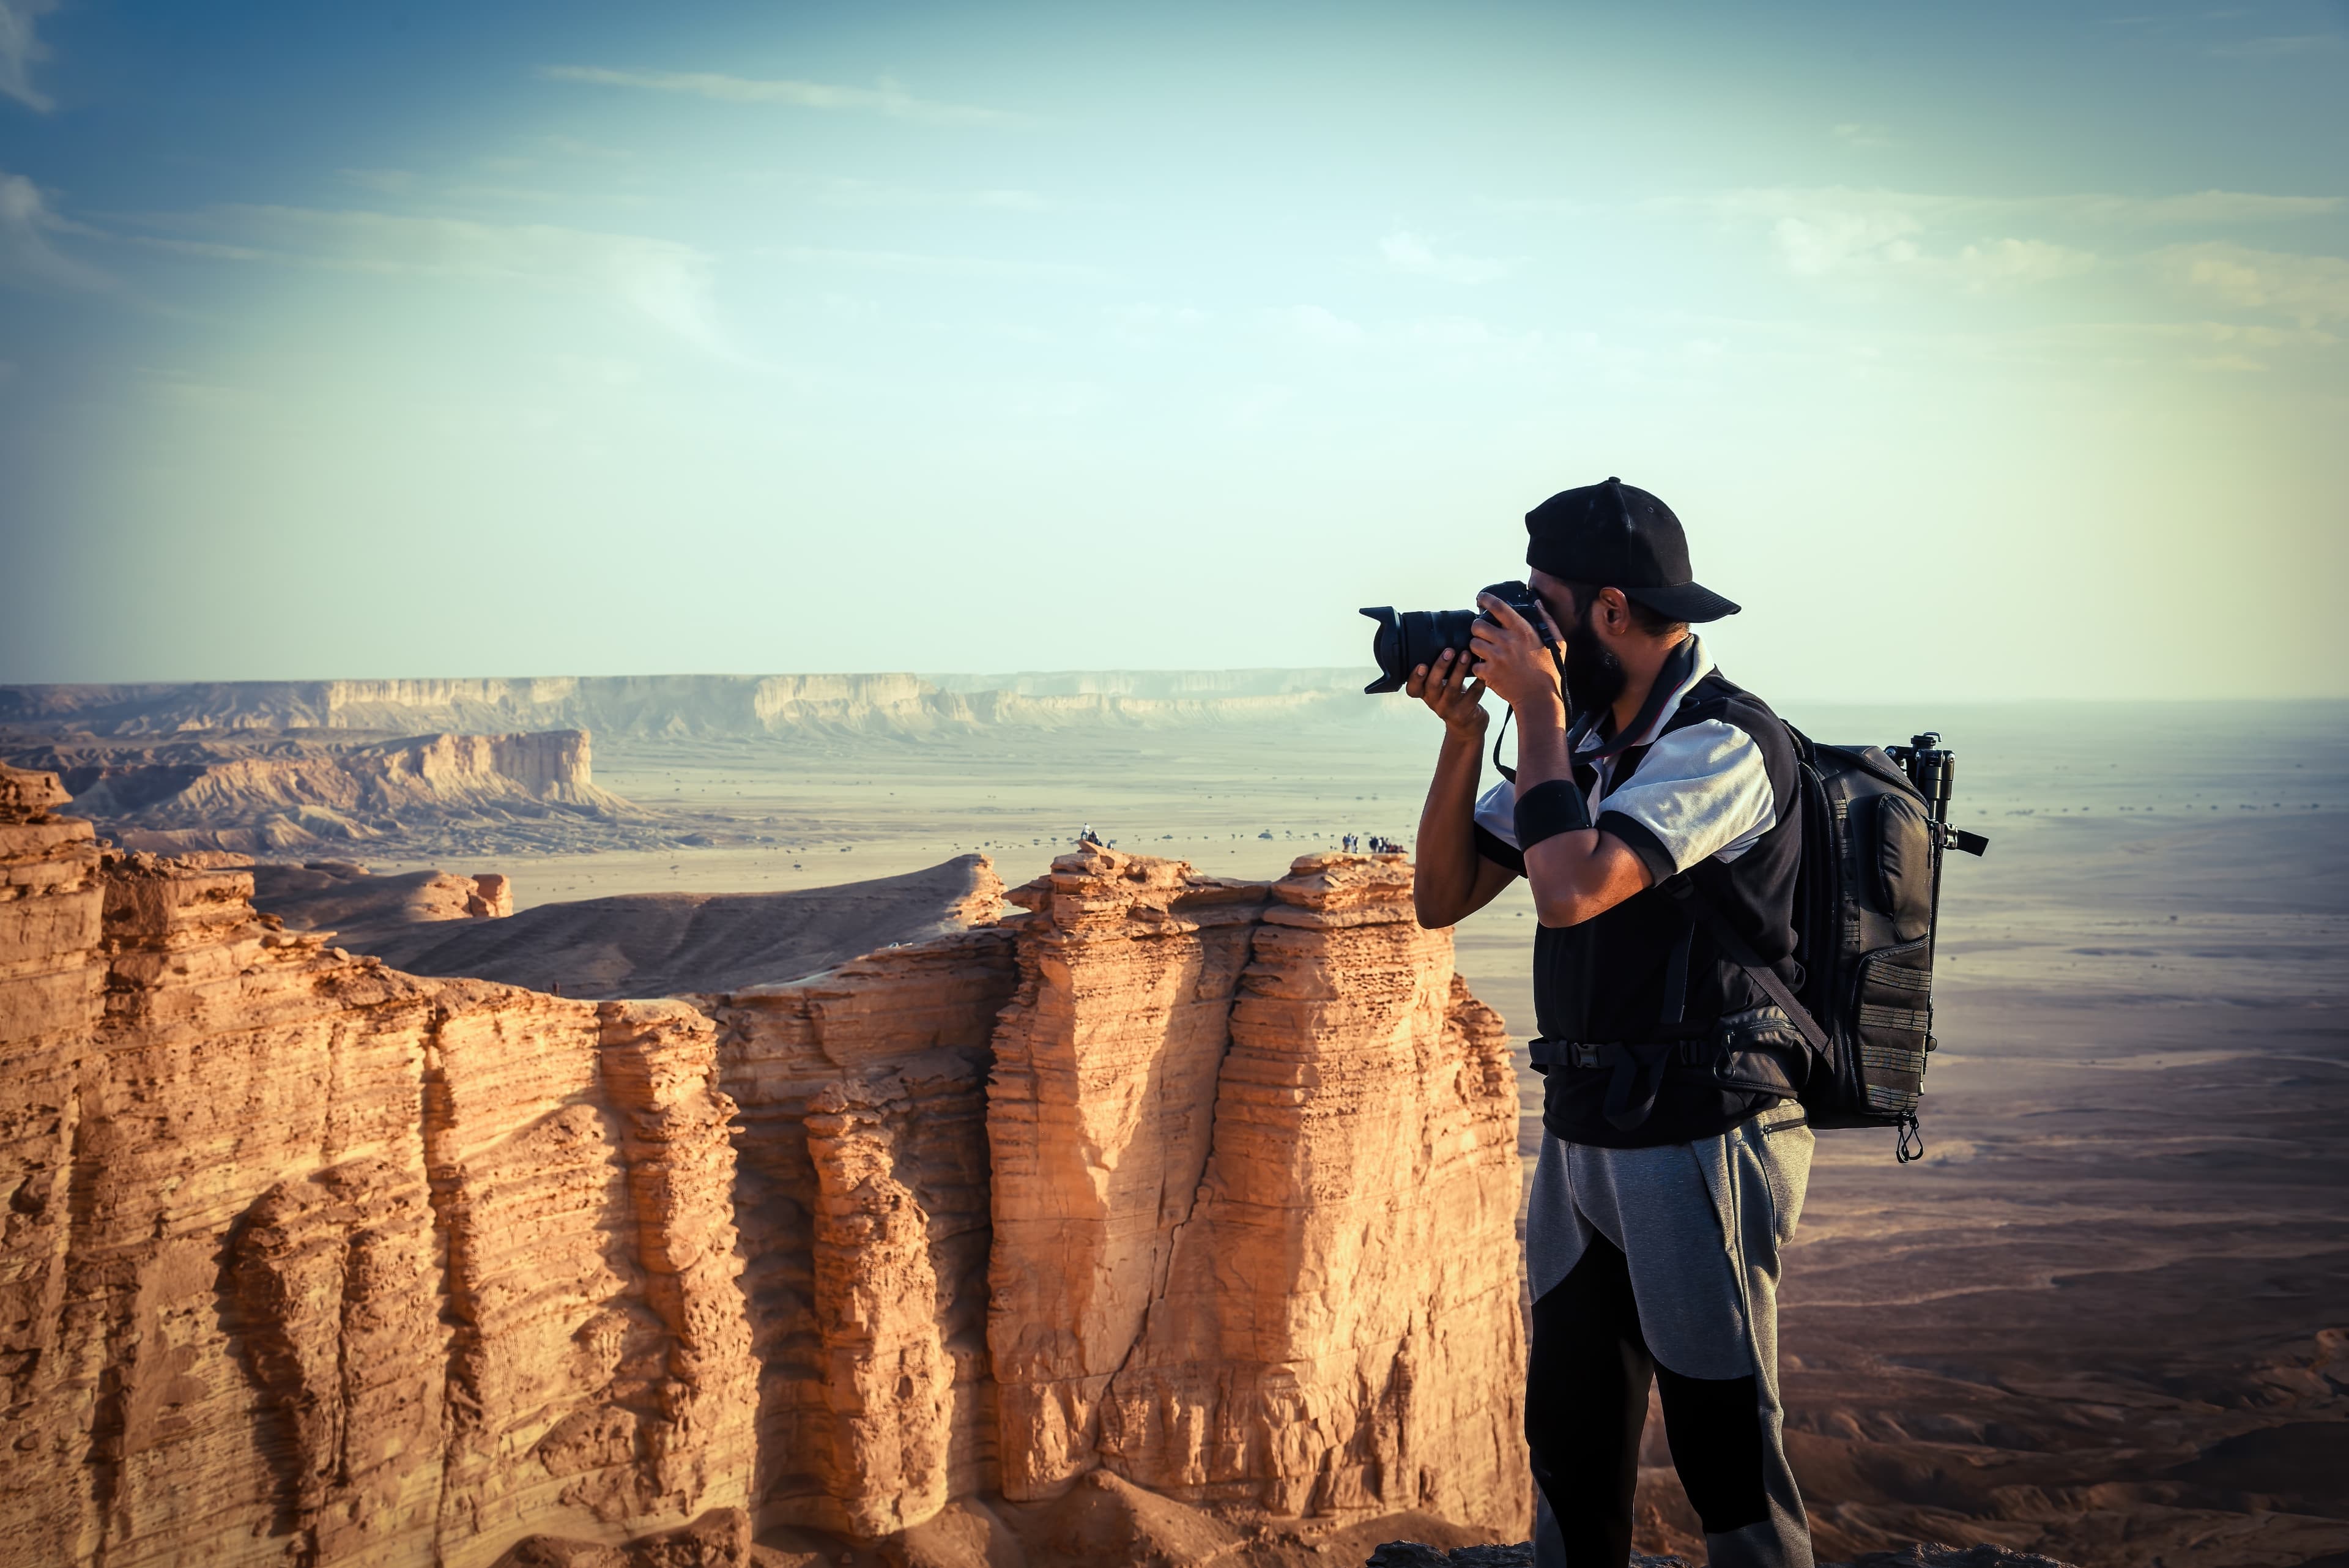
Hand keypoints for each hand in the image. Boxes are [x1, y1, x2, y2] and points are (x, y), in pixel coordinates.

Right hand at [1405, 646, 1487, 738]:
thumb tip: (1445, 643)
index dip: (1415, 678)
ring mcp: (1449, 709)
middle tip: (1449, 651)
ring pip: (1453, 688)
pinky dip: (1478, 681)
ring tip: (1466, 654)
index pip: (1413, 689)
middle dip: (1440, 667)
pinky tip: (1483, 669)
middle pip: (1433, 685)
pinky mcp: (1465, 713)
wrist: (1467, 726)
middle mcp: (1434, 702)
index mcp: (1425, 694)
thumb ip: (1439, 673)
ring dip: (1460, 670)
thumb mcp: (1441, 688)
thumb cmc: (1453, 698)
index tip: (1421, 665)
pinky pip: (1473, 694)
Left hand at [1468, 594, 1566, 718]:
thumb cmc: (1550, 671)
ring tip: (1486, 651)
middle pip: (1477, 625)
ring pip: (1473, 644)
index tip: (1481, 598)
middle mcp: (1506, 641)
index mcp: (1522, 631)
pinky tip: (1488, 668)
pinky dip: (1478, 667)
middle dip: (1478, 627)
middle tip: (1483, 632)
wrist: (1539, 698)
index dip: (1486, 599)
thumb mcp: (1557, 643)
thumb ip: (1547, 620)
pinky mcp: (1488, 673)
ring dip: (1477, 647)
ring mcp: (1496, 657)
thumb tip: (1537, 602)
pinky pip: (1474, 665)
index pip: (1498, 607)